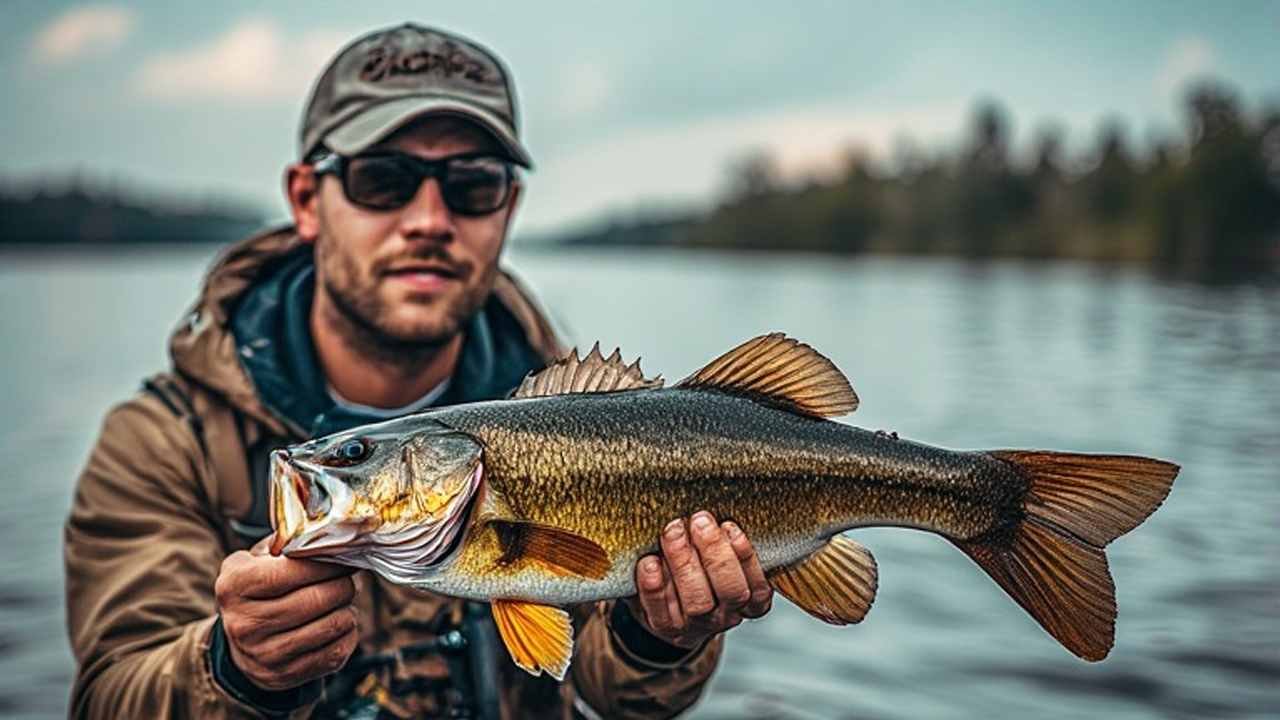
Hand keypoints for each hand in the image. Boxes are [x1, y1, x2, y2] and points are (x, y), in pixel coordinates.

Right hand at [215, 546, 358, 690]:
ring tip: (342, 600)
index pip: (292, 571)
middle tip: (349, 577)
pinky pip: (336, 652)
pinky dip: (347, 634)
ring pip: (332, 625)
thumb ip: (286, 543)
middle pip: (317, 599)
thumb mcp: (256, 561)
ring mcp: (264, 653)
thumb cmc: (258, 591)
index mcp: (235, 586)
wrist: (241, 644)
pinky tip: (339, 623)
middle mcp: (245, 623)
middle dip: (343, 584)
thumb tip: (330, 533)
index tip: (346, 556)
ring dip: (347, 608)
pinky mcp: (285, 675)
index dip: (327, 563)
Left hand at [628, 511, 773, 649]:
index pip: (758, 586)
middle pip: (730, 591)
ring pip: (697, 601)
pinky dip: (654, 584)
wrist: (667, 604)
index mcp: (750, 600)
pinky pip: (660, 610)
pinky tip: (650, 561)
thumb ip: (725, 540)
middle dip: (715, 553)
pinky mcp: (665, 627)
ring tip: (673, 531)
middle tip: (700, 521)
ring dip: (684, 562)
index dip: (745, 556)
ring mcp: (696, 625)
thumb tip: (715, 511)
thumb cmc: (700, 568)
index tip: (729, 526)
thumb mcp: (721, 555)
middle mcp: (726, 616)